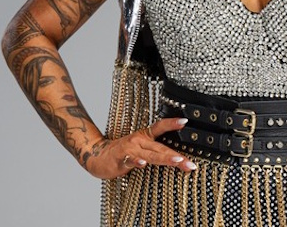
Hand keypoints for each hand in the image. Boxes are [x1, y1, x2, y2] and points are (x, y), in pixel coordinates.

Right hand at [82, 118, 196, 178]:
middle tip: (190, 163)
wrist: (96, 156)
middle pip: (161, 147)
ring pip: (151, 155)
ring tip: (177, 160)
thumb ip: (156, 150)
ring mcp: (129, 150)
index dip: (172, 123)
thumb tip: (176, 156)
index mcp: (144, 136)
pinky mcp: (120, 160)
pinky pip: (130, 161)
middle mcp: (138, 141)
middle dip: (177, 156)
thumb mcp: (140, 148)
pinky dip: (136, 162)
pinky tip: (143, 164)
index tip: (185, 122)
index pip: (160, 127)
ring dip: (165, 158)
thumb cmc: (122, 153)